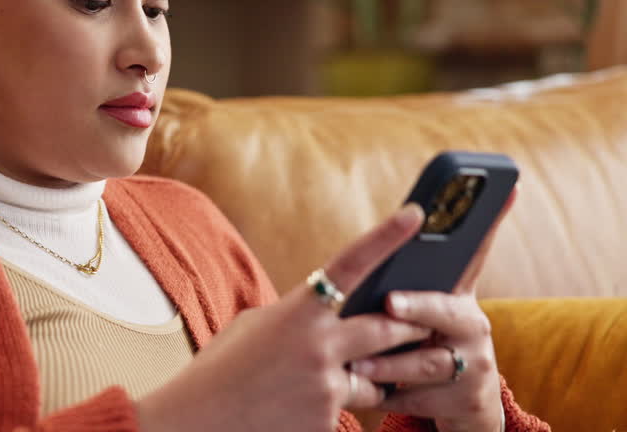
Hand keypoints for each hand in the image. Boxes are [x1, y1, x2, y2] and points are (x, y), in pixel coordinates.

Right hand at [137, 203, 432, 431]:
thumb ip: (295, 316)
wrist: (196, 422)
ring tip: (333, 382)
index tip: (416, 214)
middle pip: (389, 328)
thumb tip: (328, 314)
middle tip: (430, 324)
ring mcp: (325, 385)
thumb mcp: (253, 328)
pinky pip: (349, 409)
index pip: (350, 264)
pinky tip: (298, 410)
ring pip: (377, 379)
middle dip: (413, 327)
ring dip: (373, 379)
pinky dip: (335, 407)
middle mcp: (318, 345)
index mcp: (297, 312)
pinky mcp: (326, 420)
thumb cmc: (219, 370)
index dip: (386, 236)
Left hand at [348, 185, 519, 431]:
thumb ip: (405, 287)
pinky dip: (391, 396)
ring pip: (427, 361)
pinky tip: (366, 395)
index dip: (492, 219)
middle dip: (417, 306)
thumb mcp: (421, 316)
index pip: (476, 250)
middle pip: (445, 311)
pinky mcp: (467, 399)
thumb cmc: (424, 347)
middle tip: (390, 303)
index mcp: (458, 296)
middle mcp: (472, 324)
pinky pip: (420, 396)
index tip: (508, 188)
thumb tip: (371, 251)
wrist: (462, 408)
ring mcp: (475, 363)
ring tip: (357, 362)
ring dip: (389, 364)